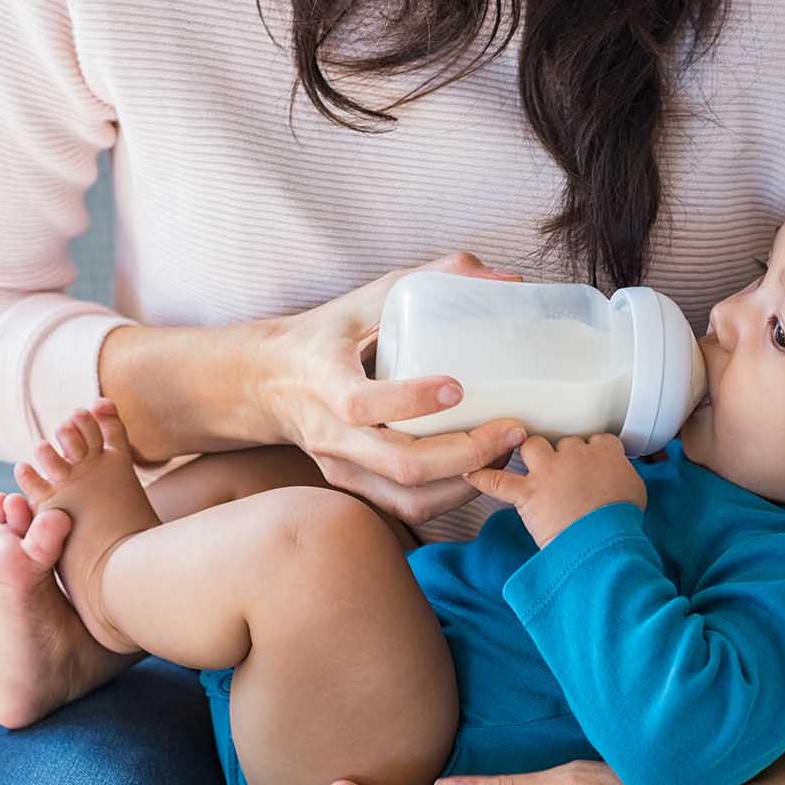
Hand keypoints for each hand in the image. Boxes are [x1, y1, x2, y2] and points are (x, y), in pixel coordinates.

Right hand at [244, 252, 529, 524]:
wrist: (271, 381)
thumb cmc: (330, 333)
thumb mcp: (370, 296)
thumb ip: (435, 277)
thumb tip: (507, 278)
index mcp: (323, 380)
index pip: (360, 404)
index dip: (411, 400)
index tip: (458, 388)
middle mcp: (330, 433)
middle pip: (401, 464)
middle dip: (467, 453)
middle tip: (513, 429)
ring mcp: (341, 467)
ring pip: (410, 496)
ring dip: (467, 481)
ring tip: (506, 451)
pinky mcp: (355, 486)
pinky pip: (408, 507)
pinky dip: (452, 496)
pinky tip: (482, 469)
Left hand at [464, 434, 646, 546]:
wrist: (603, 541)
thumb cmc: (622, 522)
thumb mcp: (635, 491)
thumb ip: (623, 476)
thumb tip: (617, 480)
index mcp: (605, 452)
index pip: (596, 439)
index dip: (591, 451)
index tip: (590, 462)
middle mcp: (574, 454)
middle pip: (563, 442)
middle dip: (562, 455)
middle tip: (563, 472)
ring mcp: (548, 471)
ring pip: (532, 446)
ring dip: (529, 453)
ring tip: (529, 463)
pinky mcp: (528, 493)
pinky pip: (497, 481)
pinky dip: (483, 478)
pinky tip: (471, 474)